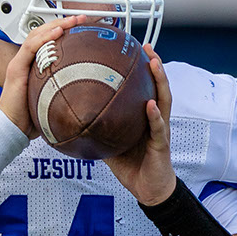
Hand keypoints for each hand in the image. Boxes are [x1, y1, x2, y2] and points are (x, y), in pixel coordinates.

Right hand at [0, 15, 86, 137]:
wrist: (11, 127)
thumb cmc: (29, 117)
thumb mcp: (52, 98)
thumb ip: (64, 90)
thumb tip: (87, 91)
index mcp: (33, 65)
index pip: (47, 41)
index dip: (63, 31)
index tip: (81, 27)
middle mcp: (26, 60)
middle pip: (42, 33)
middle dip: (62, 22)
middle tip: (80, 18)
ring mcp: (20, 62)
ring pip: (37, 35)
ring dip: (56, 25)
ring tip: (72, 20)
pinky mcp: (16, 68)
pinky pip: (31, 47)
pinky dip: (45, 37)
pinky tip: (58, 32)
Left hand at [104, 44, 176, 204]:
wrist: (148, 188)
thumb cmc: (132, 165)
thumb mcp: (110, 143)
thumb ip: (98, 128)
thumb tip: (72, 118)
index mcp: (143, 116)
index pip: (143, 87)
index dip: (140, 69)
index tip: (131, 49)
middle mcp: (155, 117)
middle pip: (158, 86)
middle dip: (155, 64)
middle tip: (148, 46)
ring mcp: (161, 129)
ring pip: (164, 100)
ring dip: (160, 81)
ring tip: (154, 63)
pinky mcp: (162, 144)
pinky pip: (158, 127)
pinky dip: (154, 115)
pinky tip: (150, 105)